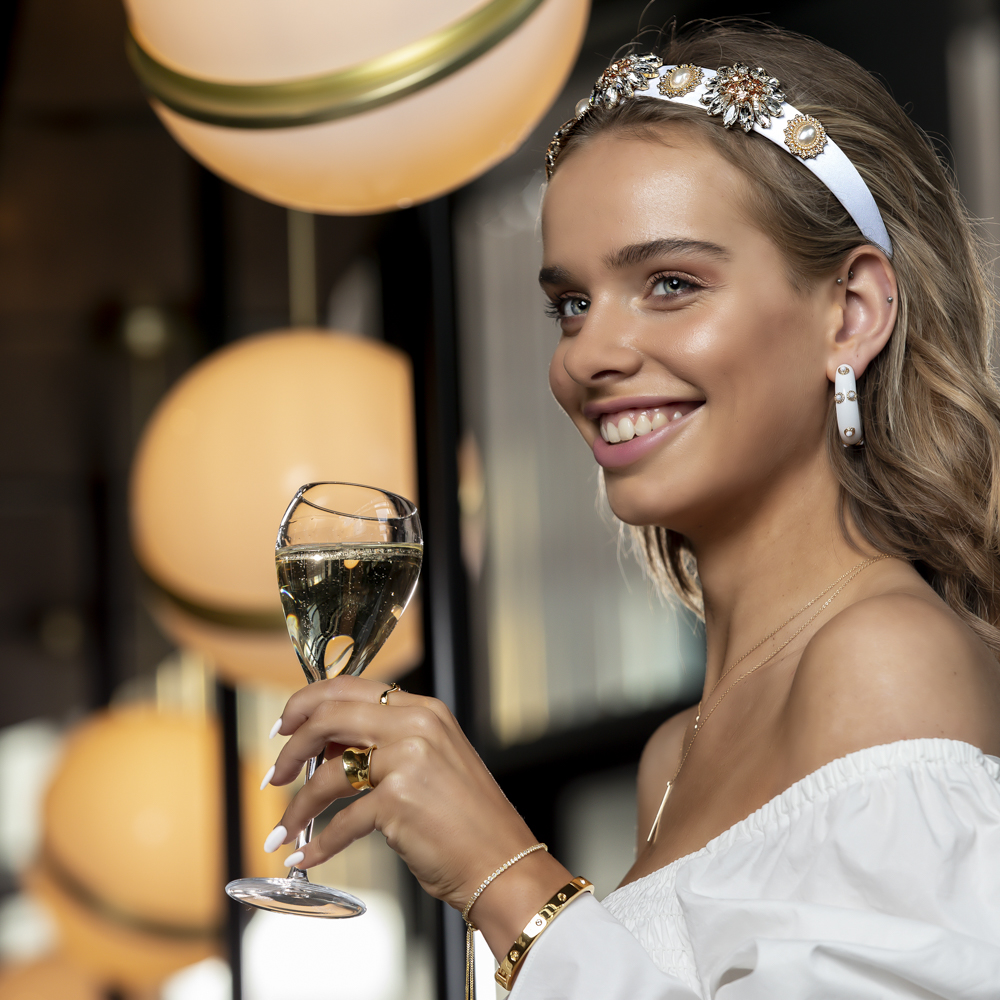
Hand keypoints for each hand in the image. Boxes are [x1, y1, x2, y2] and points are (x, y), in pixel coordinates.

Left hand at [263, 675, 557, 915]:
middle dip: (292, 748)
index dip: (306, 704)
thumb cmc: (468, 821)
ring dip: (298, 806)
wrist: (502, 864)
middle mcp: (416, 725)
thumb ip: (385, 743)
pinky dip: (318, 844)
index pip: (350, 688)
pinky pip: (342, 821)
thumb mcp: (431, 762)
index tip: (284, 726)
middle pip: (329, 717)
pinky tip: (308, 858)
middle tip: (276, 774)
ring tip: (286, 829)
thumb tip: (326, 746)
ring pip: (328, 773)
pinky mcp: (399, 801)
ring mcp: (408, 760)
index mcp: (424, 709)